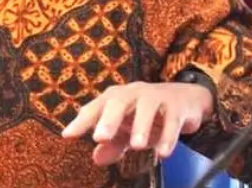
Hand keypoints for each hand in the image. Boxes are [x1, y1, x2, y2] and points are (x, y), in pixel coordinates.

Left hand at [62, 82, 213, 165]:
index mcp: (115, 98)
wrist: (184, 100)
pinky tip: (163, 153)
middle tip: (100, 138)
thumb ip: (113, 143)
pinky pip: (172, 119)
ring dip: (141, 125)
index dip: (81, 121)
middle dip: (108, 119)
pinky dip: (168, 136)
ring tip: (137, 146)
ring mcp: (155, 96)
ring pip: (146, 107)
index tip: (67, 135)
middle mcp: (132, 93)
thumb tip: (96, 159)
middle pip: (118, 101)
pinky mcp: (176, 105)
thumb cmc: (147, 115)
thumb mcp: (128, 130)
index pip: (95, 107)